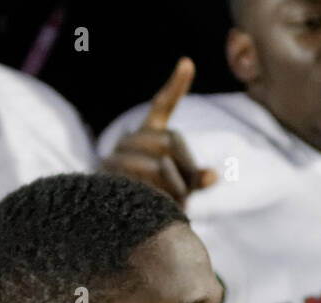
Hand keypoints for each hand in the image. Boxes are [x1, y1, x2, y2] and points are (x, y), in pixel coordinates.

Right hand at [102, 58, 217, 206]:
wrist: (119, 222)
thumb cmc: (156, 202)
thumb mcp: (182, 188)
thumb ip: (196, 179)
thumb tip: (213, 175)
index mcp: (148, 135)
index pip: (162, 106)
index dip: (175, 86)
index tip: (188, 63)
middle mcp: (130, 139)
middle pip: (169, 141)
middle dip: (186, 169)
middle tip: (187, 195)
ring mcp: (116, 155)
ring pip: (158, 166)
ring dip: (173, 190)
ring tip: (172, 206)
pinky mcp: (107, 175)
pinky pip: (141, 182)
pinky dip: (155, 195)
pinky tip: (155, 203)